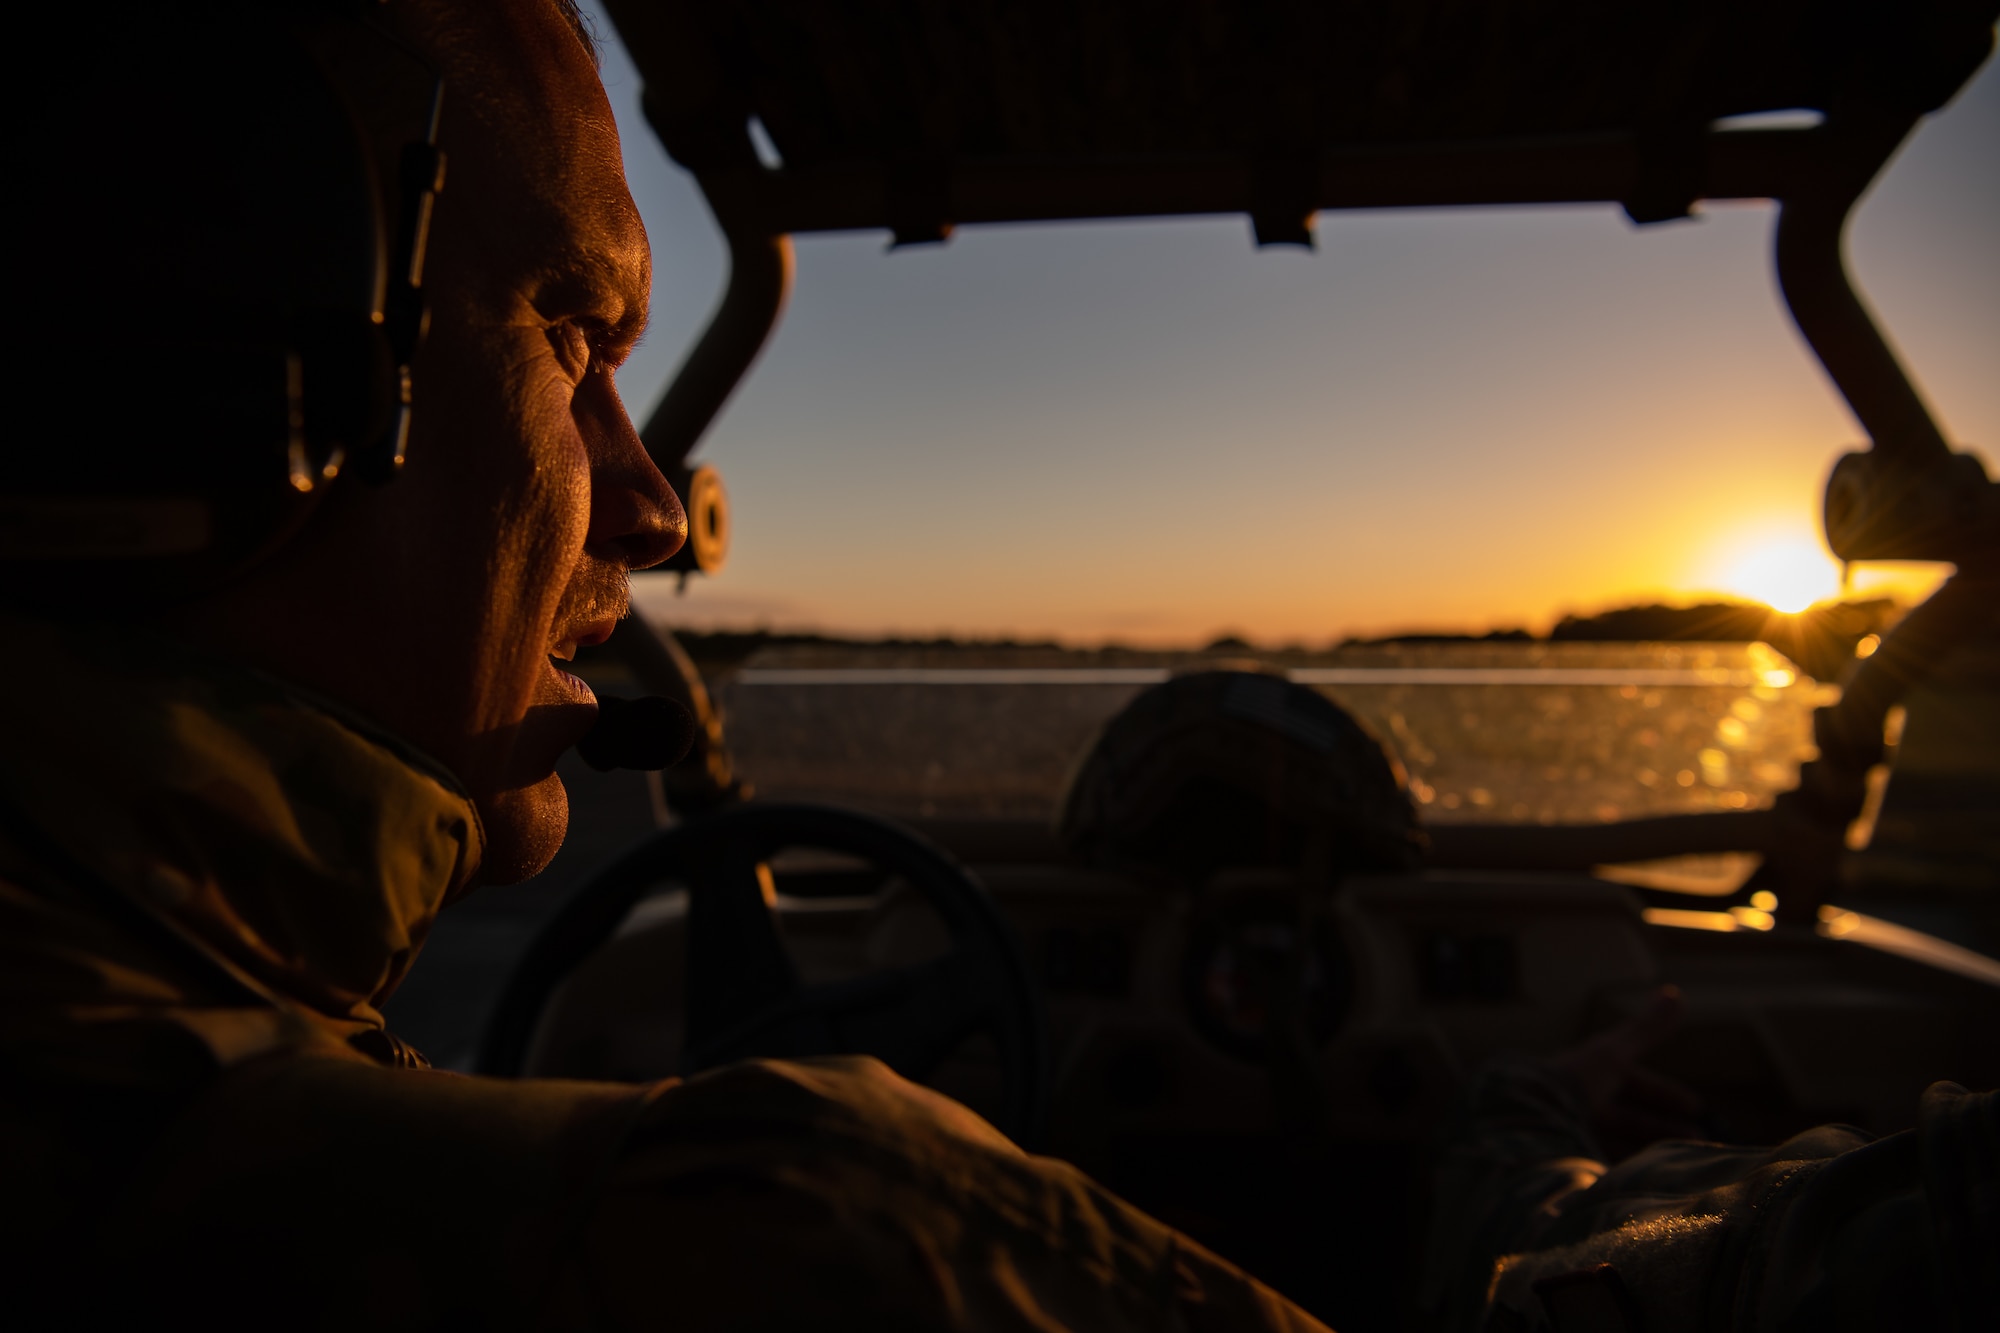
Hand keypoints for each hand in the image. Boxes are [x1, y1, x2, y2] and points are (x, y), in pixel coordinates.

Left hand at [1542, 986, 1705, 1159]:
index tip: (1696, 1107)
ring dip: (1650, 1151)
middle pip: (1627, 1118)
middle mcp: (1579, 1105)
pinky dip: (1628, 1171)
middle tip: (1698, 1140)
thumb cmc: (1571, 1083)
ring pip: (1618, 1144)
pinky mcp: (1568, 1164)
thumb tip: (1676, 992)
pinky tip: (1648, 1181)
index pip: (1632, 1083)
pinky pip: (1602, 1168)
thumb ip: (1646, 1029)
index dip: (1664, 1093)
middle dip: (1663, 1127)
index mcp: (1588, 1076)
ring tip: (1683, 1164)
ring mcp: (1573, 1135)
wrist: (1526, 1123)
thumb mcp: (1613, 1054)